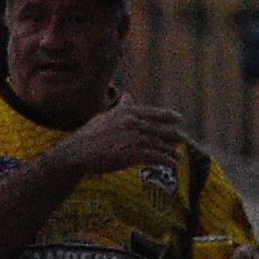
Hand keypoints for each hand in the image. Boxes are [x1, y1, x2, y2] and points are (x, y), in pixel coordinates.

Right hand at [62, 99, 189, 174]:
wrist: (76, 153)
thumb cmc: (90, 135)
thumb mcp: (106, 116)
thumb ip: (122, 107)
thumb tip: (129, 94)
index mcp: (126, 113)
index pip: (153, 112)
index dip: (168, 116)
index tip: (179, 119)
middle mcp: (131, 123)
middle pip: (160, 129)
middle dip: (174, 136)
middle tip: (183, 140)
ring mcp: (132, 138)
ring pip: (159, 145)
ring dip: (171, 151)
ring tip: (177, 157)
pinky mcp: (131, 154)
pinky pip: (155, 157)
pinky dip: (165, 160)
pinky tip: (171, 164)